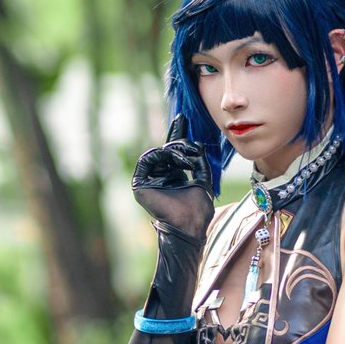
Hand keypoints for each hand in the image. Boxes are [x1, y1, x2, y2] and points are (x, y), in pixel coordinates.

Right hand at [133, 115, 214, 241]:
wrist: (191, 225)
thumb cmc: (198, 210)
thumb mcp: (204, 180)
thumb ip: (200, 162)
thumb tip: (198, 144)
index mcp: (173, 177)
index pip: (173, 152)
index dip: (177, 134)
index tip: (182, 118)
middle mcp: (160, 177)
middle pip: (166, 149)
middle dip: (180, 142)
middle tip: (193, 147)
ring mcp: (149, 180)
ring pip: (159, 153)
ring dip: (175, 151)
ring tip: (188, 159)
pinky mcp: (140, 184)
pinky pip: (148, 159)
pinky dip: (163, 156)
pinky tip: (179, 161)